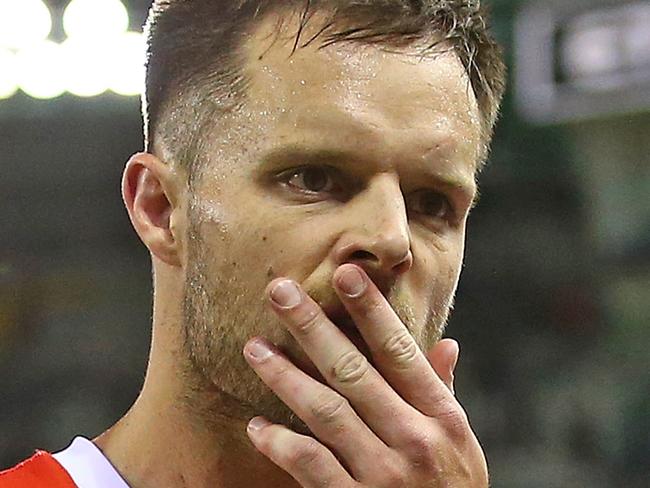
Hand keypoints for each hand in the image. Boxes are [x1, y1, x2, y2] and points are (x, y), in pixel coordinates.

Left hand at [243, 264, 487, 486]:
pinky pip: (312, 466)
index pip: (400, 351)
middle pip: (353, 370)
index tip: (346, 273)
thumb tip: (447, 344)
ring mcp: (384, 473)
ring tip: (255, 349)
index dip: (371, 310)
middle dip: (312, 327)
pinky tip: (258, 426)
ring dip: (285, 377)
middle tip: (279, 291)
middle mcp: (413, 438)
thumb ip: (446, 391)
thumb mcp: (462, 441)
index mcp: (442, 415)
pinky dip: (282, 444)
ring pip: (326, 412)